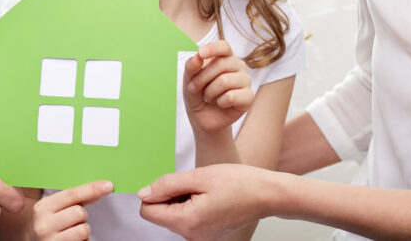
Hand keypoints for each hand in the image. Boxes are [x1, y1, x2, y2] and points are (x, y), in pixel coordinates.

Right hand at [32, 181, 113, 240]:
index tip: (108, 185)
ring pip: (83, 230)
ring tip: (71, 232)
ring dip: (83, 230)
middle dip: (82, 216)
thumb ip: (78, 198)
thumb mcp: (58, 207)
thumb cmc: (51, 223)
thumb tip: (101, 188)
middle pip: (79, 212)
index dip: (91, 188)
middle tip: (72, 221)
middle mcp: (43, 225)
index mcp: (42, 207)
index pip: (72, 194)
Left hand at [138, 164, 272, 240]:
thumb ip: (167, 185)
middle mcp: (192, 236)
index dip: (155, 192)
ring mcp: (200, 238)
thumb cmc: (238, 183)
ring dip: (182, 199)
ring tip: (204, 190)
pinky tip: (209, 197)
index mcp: (187, 222)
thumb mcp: (198, 176)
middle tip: (194, 184)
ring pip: (174, 215)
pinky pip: (187, 219)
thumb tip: (144, 193)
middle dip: (170, 195)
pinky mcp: (207, 235)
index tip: (173, 182)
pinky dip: (192, 205)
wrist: (266, 194)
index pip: (148, 212)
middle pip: (161, 214)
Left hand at [183, 40, 252, 133]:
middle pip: (221, 64)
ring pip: (225, 80)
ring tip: (207, 97)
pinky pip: (231, 96)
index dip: (213, 49)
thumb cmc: (197, 94)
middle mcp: (238, 65)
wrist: (203, 117)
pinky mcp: (249, 97)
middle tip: (193, 88)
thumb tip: (197, 56)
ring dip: (209, 92)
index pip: (224, 46)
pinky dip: (220, 102)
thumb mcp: (189, 79)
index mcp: (224, 57)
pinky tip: (220, 104)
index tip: (200, 54)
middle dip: (201, 78)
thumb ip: (191, 67)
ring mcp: (245, 80)